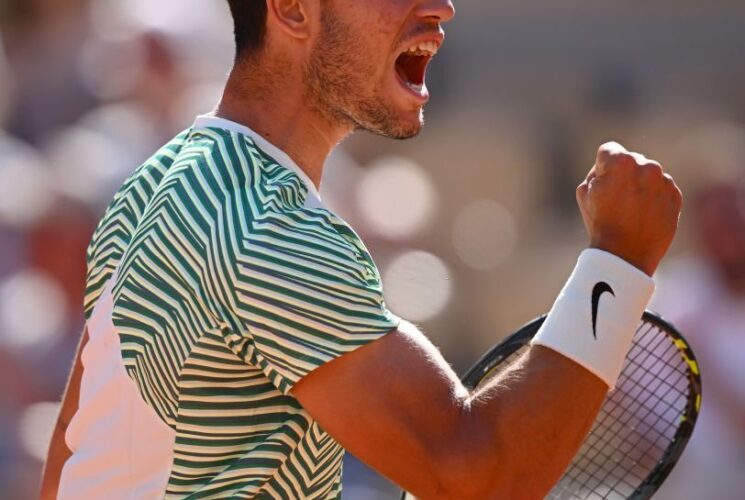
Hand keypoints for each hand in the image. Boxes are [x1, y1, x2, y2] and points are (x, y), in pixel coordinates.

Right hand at [576, 142, 682, 275]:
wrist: (626, 254)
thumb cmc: (601, 223)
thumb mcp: (584, 193)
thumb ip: (597, 171)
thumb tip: (610, 167)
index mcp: (621, 162)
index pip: (609, 150)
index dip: (602, 166)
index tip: (602, 182)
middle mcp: (647, 166)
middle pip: (631, 161)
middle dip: (624, 175)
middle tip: (616, 199)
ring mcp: (664, 181)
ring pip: (648, 174)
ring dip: (640, 185)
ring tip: (631, 210)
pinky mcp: (676, 195)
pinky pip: (662, 188)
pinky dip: (654, 197)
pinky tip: (643, 215)